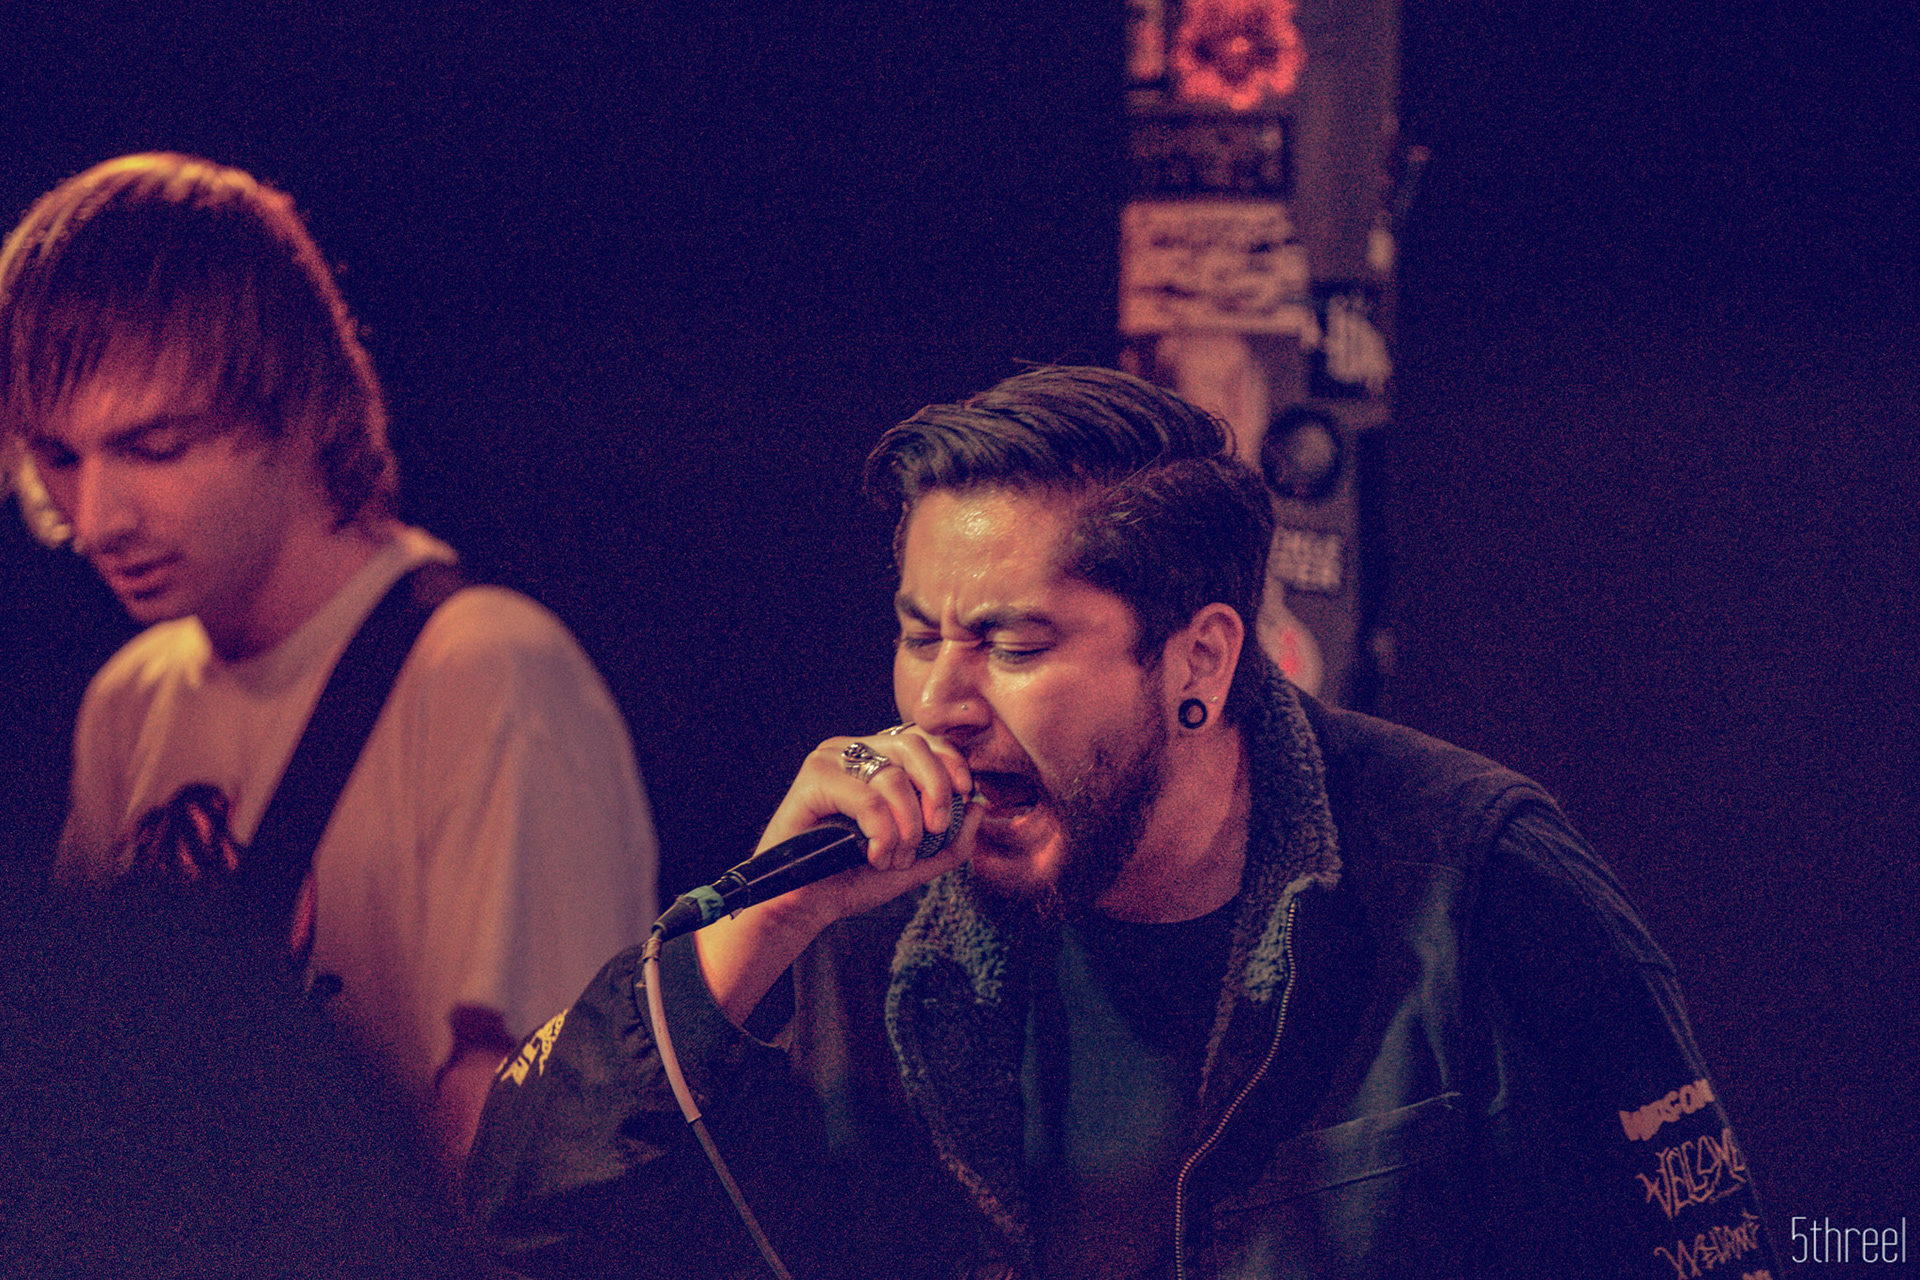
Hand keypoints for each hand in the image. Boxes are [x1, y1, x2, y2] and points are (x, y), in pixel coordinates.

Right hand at [695, 725, 976, 1025]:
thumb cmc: (853, 878)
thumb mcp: (916, 861)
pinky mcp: (813, 778)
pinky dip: (882, 833)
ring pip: (892, 776)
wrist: (807, 904)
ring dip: (905, 826)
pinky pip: (867, 799)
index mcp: (879, 760)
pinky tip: (874, 856)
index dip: (952, 763)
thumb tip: (979, 806)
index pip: (926, 740)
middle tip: (935, 829)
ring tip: (893, 857)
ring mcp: (831, 760)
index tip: (965, 795)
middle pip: (915, 745)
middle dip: (937, 789)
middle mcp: (854, 751)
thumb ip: (952, 839)